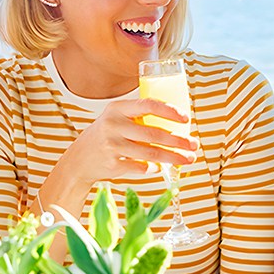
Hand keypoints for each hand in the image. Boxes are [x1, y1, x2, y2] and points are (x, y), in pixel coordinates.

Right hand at [58, 98, 197, 188]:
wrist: (80, 159)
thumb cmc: (106, 135)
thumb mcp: (117, 118)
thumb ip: (139, 117)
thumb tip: (177, 123)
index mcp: (118, 108)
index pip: (148, 104)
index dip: (169, 111)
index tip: (186, 118)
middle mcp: (113, 125)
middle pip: (153, 133)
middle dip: (178, 141)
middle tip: (194, 145)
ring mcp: (112, 145)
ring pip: (150, 152)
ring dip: (173, 157)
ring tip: (187, 159)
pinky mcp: (113, 163)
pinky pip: (141, 167)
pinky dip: (154, 168)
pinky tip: (161, 167)